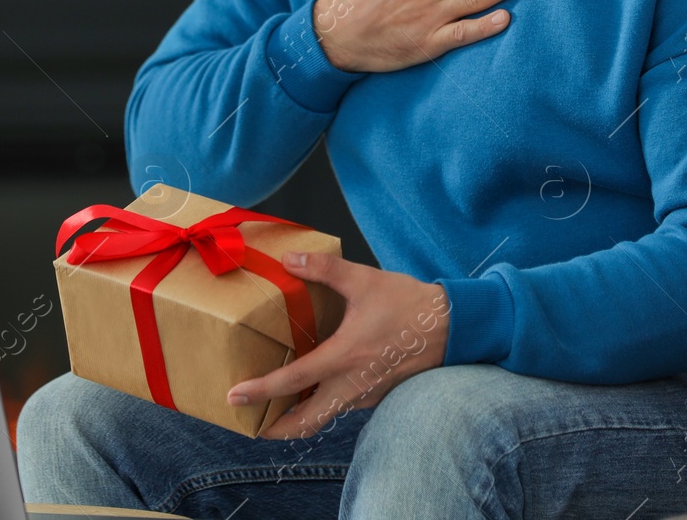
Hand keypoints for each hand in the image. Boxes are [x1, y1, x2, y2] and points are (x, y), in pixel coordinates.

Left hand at [225, 251, 450, 438]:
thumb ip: (323, 270)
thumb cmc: (409, 304)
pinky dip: (322, 404)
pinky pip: (342, 407)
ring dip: (299, 417)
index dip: (260, 391)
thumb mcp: (364, 280)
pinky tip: (314, 387)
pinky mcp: (377, 394)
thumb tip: (288, 259)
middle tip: (252, 424)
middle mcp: (351, 385)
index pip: (292, 383)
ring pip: (325, 416)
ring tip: (276, 407)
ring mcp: (365, 394)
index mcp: (344, 358)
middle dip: (275, 429)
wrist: (452, 328)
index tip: (233, 397)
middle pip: (306, 423)